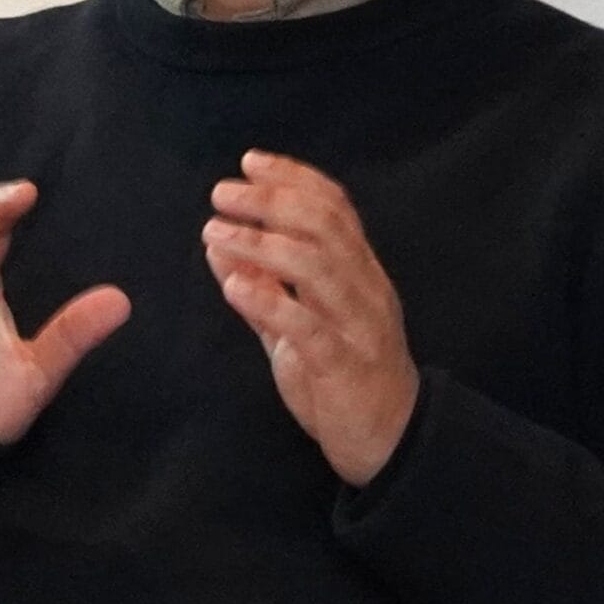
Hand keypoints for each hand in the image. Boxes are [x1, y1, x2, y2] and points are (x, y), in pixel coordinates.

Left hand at [203, 151, 419, 486]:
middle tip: (223, 193)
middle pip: (325, 226)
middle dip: (271, 201)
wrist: (388, 441)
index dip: (294, 178)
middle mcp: (365, 289)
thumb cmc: (340, 376)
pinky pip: (308, 327)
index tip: (250, 162)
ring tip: (215, 232)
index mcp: (360, 272)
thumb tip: (219, 242)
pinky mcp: (345, 366)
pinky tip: (232, 286)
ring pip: (317, 267)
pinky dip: (269, 301)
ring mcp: (359, 326)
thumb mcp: (296, 324)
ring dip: (260, 243)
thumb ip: (263, 285)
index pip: (335, 207)